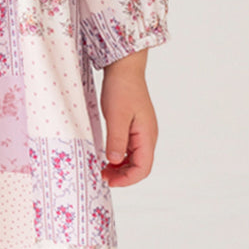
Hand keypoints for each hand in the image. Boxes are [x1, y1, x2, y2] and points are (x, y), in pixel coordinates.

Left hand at [99, 50, 157, 186]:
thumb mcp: (116, 116)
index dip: (127, 179)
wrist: (124, 68)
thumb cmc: (122, 88)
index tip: (109, 181)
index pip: (144, 168)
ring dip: (119, 167)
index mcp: (147, 135)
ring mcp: (141, 132)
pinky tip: (106, 155)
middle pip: (139, 166)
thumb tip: (115, 161)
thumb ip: (117, 140)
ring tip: (102, 167)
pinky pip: (129, 148)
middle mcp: (147, 136)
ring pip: (134, 158)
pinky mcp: (134, 127)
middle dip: (122, 175)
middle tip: (101, 175)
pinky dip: (118, 156)